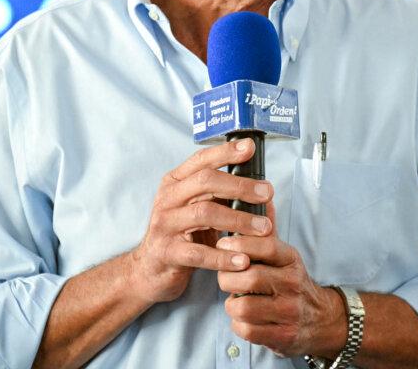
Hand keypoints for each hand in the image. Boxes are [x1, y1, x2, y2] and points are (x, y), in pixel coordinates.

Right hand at [129, 139, 274, 304]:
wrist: (150, 269)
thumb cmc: (181, 234)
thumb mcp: (195, 206)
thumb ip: (217, 193)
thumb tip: (257, 183)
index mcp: (175, 182)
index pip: (201, 160)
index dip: (226, 152)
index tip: (250, 148)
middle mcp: (167, 198)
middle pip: (205, 181)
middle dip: (240, 185)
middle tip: (267, 192)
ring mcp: (164, 224)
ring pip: (204, 213)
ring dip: (238, 220)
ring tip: (264, 228)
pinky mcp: (166, 252)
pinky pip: (198, 253)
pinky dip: (223, 257)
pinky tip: (243, 260)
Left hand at [217, 203, 345, 358]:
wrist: (323, 320)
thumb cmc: (293, 283)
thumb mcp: (285, 255)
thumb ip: (269, 228)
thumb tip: (263, 195)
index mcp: (292, 260)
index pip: (266, 246)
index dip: (241, 244)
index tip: (223, 243)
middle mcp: (293, 284)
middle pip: (249, 277)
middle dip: (227, 278)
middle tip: (225, 277)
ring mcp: (289, 312)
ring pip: (244, 307)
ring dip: (232, 304)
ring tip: (236, 299)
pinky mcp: (283, 336)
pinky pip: (247, 330)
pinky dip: (239, 324)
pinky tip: (244, 318)